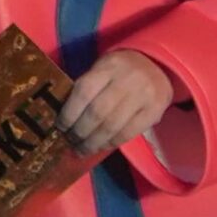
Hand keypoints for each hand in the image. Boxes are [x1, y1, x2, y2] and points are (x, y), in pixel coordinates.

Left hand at [59, 49, 174, 156]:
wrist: (156, 66)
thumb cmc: (120, 71)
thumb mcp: (102, 69)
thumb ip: (87, 88)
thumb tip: (66, 118)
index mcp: (108, 67)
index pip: (83, 92)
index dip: (69, 113)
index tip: (60, 127)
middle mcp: (127, 80)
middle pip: (97, 112)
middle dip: (80, 132)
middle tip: (70, 142)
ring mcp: (143, 96)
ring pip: (112, 126)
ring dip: (94, 142)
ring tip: (82, 150)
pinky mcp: (154, 111)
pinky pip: (128, 133)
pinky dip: (111, 143)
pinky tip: (101, 147)